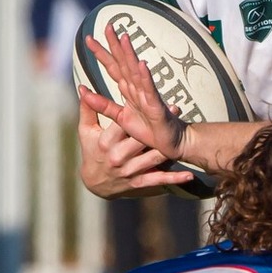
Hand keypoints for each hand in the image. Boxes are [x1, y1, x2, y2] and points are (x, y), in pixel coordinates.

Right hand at [74, 85, 194, 197]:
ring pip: (153, 159)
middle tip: (175, 109)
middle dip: (157, 127)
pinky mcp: (139, 182)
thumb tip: (83, 88)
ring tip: (181, 133)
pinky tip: (188, 175)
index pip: (122, 124)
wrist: (94, 184)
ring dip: (169, 147)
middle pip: (141, 140)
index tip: (151, 98)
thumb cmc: (91, 151)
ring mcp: (130, 171)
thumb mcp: (86, 131)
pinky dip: (174, 179)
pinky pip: (158, 180)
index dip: (137, 111)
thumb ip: (88, 109)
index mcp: (106, 142)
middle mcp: (118, 157)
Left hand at [84, 25, 189, 159]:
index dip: (101, 53)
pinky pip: (149, 90)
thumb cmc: (148, 129)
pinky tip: (141, 65)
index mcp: (128, 90)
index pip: (112, 67)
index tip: (89, 38)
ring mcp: (147, 96)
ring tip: (124, 39)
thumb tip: (82, 90)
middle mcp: (137, 89)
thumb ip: (103, 105)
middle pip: (123, 63)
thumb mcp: (120, 117)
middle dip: (115, 45)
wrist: (170, 143)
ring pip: (136, 72)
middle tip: (107, 25)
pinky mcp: (156, 107)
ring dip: (130, 55)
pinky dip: (145, 77)